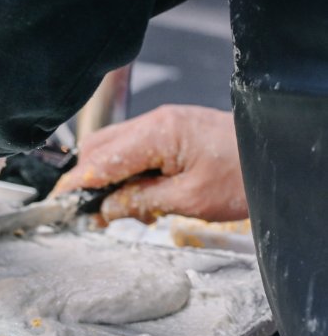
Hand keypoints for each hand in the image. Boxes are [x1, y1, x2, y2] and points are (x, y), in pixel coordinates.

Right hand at [52, 105, 246, 223]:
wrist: (278, 155)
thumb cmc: (243, 176)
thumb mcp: (188, 200)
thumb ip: (139, 201)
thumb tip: (105, 209)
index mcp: (158, 133)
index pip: (100, 160)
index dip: (75, 184)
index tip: (58, 204)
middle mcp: (156, 122)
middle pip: (98, 148)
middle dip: (87, 181)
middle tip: (87, 214)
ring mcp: (163, 123)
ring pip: (112, 148)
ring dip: (106, 178)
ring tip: (116, 209)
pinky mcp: (170, 131)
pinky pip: (132, 149)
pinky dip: (124, 172)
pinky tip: (134, 195)